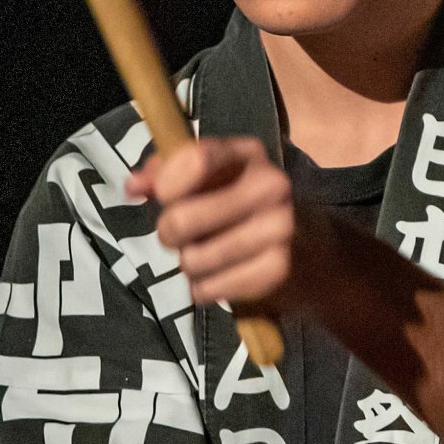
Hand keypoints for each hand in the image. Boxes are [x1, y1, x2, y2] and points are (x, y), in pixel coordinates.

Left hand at [126, 137, 303, 314]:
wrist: (309, 248)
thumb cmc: (243, 206)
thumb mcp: (212, 178)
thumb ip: (167, 173)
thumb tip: (133, 186)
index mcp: (248, 154)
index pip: (195, 158)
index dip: (167, 183)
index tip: (163, 198)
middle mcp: (269, 185)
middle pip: (182, 219)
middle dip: (168, 233)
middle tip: (180, 236)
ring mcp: (278, 228)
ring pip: (192, 259)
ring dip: (188, 265)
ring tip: (204, 258)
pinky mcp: (278, 269)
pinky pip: (210, 287)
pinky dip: (203, 289)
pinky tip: (219, 278)